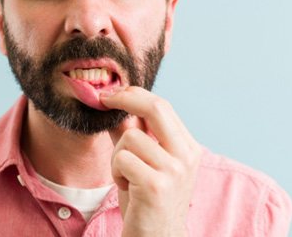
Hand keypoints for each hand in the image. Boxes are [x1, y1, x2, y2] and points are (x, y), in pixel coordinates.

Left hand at [100, 86, 202, 236]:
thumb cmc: (146, 199)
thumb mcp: (143, 162)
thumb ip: (132, 134)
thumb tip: (113, 105)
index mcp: (187, 147)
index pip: (162, 106)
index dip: (134, 94)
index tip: (112, 93)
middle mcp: (187, 156)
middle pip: (155, 108)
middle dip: (124, 98)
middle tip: (104, 99)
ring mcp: (174, 171)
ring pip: (130, 137)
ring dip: (117, 156)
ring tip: (125, 175)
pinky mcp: (156, 186)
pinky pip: (122, 158)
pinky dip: (116, 172)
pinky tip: (126, 187)